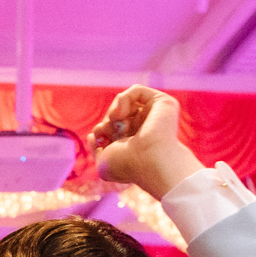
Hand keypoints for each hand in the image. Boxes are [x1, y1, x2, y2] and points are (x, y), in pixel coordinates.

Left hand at [88, 85, 204, 199]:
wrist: (149, 162)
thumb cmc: (128, 167)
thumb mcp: (104, 164)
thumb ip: (95, 150)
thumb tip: (92, 135)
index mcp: (135, 142)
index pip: (112, 127)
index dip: (101, 130)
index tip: (101, 142)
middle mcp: (146, 127)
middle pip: (116, 113)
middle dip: (106, 122)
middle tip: (108, 133)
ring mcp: (155, 115)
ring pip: (125, 101)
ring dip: (113, 111)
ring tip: (116, 124)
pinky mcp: (163, 103)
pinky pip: (137, 90)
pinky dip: (123, 99)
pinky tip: (121, 114)